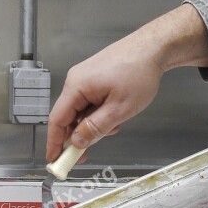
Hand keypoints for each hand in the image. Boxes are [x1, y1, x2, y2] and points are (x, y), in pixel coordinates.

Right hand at [46, 4, 207, 161]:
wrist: (154, 48)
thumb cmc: (139, 72)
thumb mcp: (119, 109)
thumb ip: (96, 128)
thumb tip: (77, 142)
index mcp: (77, 86)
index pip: (57, 120)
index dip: (54, 142)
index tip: (53, 159)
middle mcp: (77, 81)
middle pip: (68, 117)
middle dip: (76, 138)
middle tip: (82, 157)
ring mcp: (86, 79)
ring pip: (81, 112)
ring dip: (93, 126)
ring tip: (114, 126)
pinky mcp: (95, 79)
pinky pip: (90, 103)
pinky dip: (99, 115)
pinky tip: (115, 116)